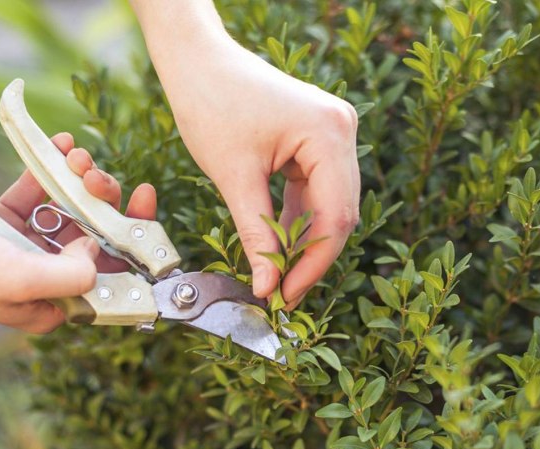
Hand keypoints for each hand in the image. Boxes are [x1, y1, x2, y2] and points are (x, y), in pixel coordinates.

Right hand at [0, 133, 156, 332]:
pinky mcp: (3, 218)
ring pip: (71, 208)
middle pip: (96, 237)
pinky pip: (39, 190)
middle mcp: (44, 278)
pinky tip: (60, 143)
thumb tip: (96, 251)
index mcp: (53, 305)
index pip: (112, 278)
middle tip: (101, 177)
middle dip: (105, 202)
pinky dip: (50, 167)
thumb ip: (72, 274)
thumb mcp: (21, 280)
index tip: (145, 205)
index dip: (135, 243)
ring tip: (76, 155)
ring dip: (79, 179)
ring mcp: (24, 246)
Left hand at [132, 0, 360, 308]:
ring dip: (304, 241)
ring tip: (278, 277)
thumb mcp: (234, 176)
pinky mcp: (318, 139)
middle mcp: (342, 130)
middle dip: (310, 256)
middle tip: (282, 294)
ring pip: (329, 205)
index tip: (286, 297)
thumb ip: (256, 235)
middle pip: (339, 213)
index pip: (335, 216)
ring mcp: (333, 134)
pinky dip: (297, 219)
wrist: (197, 60)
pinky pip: (316, 190)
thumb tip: (268, 287)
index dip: (312, 263)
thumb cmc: (210, 104)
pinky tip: (278, 246)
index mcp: (330, 134)